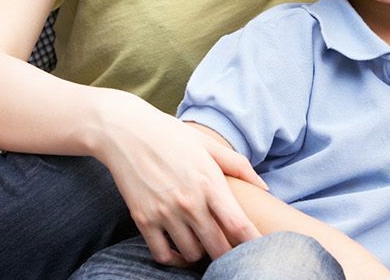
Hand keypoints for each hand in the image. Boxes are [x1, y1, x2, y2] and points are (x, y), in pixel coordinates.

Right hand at [94, 98, 263, 265]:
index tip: (260, 250)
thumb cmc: (171, 135)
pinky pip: (163, 255)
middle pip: (218, 248)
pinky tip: (178, 247)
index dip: (253, 243)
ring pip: (192, 254)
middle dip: (229, 254)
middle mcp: (189, 202)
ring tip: (203, 243)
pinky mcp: (143, 219)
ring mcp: (165, 213)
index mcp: (209, 182)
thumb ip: (239, 166)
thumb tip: (265, 187)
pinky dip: (173, 258)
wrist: (125, 131)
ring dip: (201, 253)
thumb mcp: (208, 145)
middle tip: (230, 249)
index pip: (238, 225)